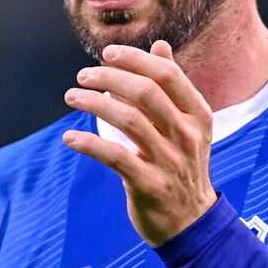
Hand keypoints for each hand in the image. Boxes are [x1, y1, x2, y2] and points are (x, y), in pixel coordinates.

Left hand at [62, 40, 215, 245]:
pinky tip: (69, 138)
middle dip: (109, 77)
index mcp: (198, 115)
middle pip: (145, 92)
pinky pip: (115, 157)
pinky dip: (89, 144)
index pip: (167, 75)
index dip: (135, 59)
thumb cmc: (183, 165)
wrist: (192, 222)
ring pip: (128, 120)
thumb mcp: (188, 125)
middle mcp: (187, 135)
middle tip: (83, 75)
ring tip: (71, 97)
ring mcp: (170, 161)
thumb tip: (160, 46)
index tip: (107, 54)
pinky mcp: (149, 185)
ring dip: (94, 104)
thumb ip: (173, 86)